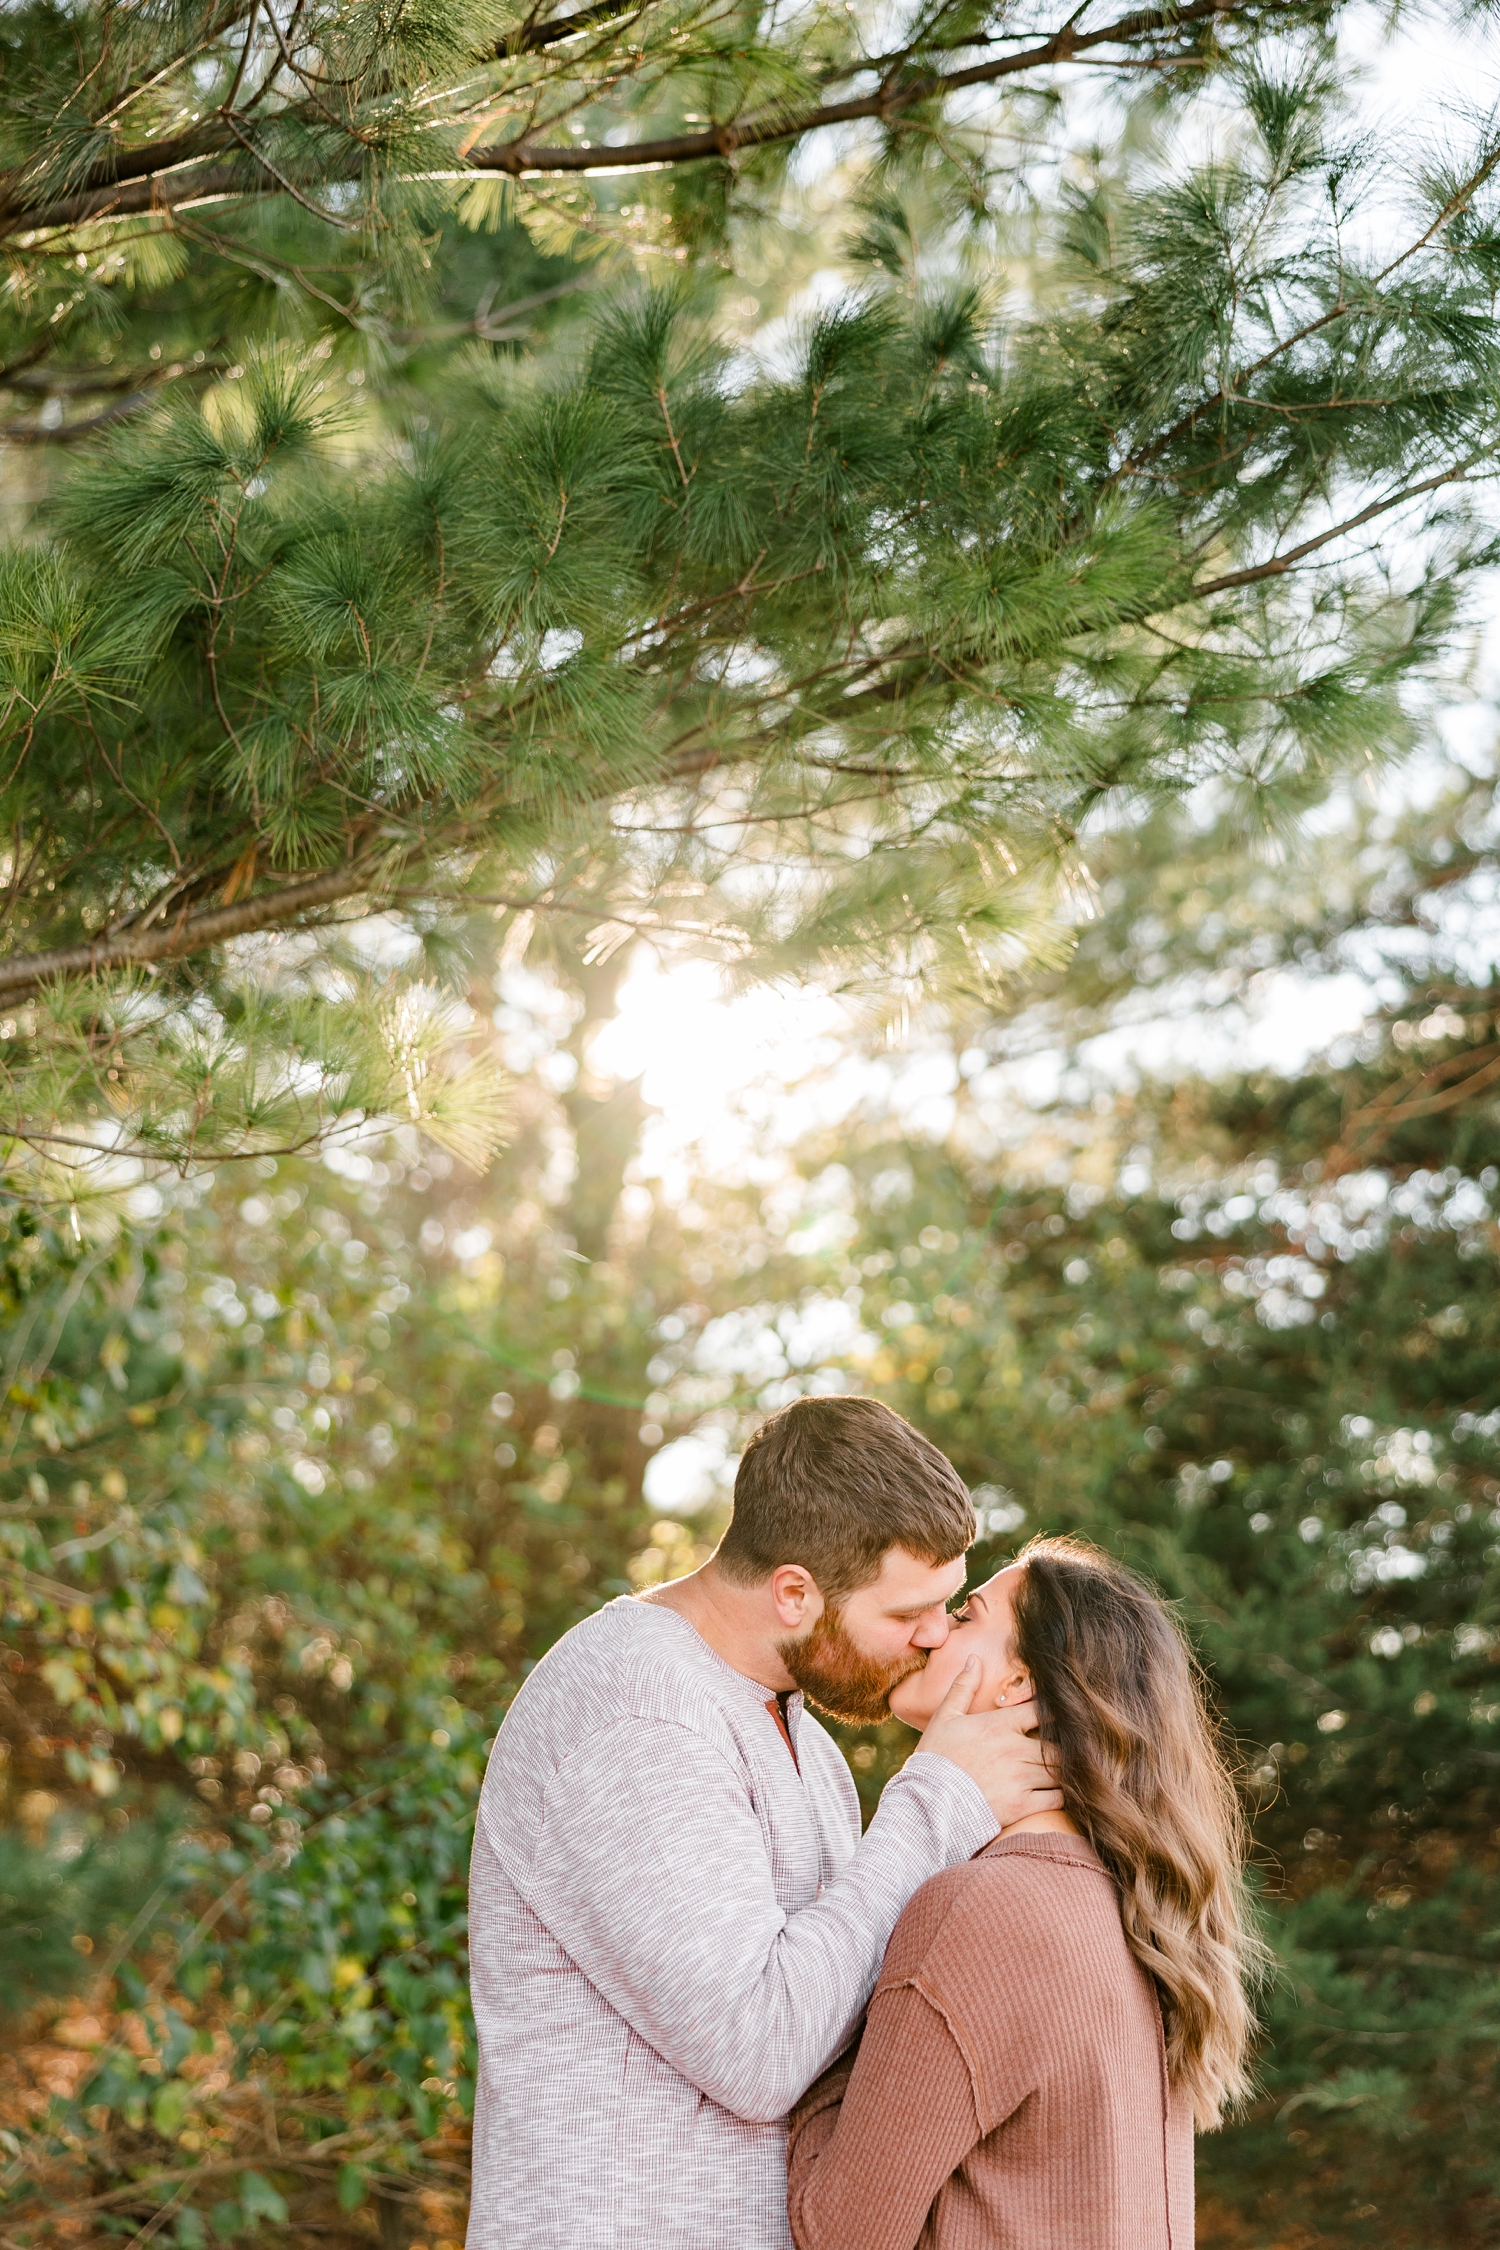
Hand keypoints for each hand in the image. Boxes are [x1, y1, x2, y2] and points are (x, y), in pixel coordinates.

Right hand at [919, 1657, 1062, 1828]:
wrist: (927, 1804)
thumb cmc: (935, 1758)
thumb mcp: (945, 1717)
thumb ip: (963, 1687)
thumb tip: (974, 1658)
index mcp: (1000, 1724)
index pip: (1042, 1709)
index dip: (1054, 1711)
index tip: (1059, 1715)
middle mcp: (1015, 1749)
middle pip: (1058, 1742)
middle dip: (1064, 1743)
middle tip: (1067, 1745)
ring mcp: (1021, 1779)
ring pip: (1061, 1769)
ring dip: (1064, 1768)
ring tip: (1063, 1767)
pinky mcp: (1022, 1806)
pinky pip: (1057, 1797)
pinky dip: (1060, 1793)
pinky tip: (1054, 1790)